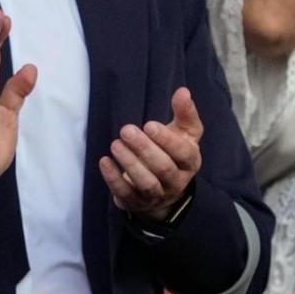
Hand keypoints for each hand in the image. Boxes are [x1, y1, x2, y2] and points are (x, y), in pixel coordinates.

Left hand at [99, 87, 203, 222]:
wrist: (164, 191)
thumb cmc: (172, 154)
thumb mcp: (183, 134)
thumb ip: (184, 114)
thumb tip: (183, 91)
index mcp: (190, 162)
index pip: (183, 153)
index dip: (167, 140)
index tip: (149, 125)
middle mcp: (177, 181)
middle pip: (163, 168)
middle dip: (144, 149)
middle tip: (126, 131)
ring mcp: (157, 194)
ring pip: (147, 183)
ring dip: (130, 164)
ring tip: (115, 145)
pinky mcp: (136, 201)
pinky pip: (125, 193)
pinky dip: (113, 178)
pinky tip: (104, 161)